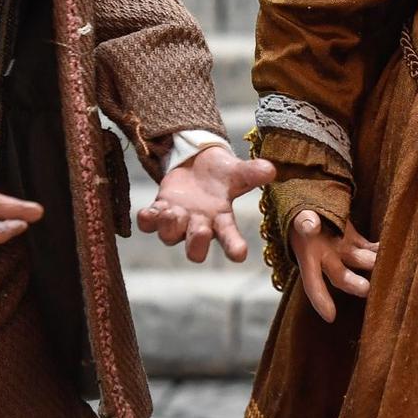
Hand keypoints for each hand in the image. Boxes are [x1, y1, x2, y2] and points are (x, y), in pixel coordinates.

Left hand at [136, 143, 275, 263]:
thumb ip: (252, 173)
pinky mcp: (159, 211)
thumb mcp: (236, 171)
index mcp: (221, 219)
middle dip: (197, 243)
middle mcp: (199, 226)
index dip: (234, 247)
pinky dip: (147, 220)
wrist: (197, 163)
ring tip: (173, 212)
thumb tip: (271, 169)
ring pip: (170, 237)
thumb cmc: (221, 173)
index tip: (240, 254)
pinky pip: (148, 224)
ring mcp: (178, 221)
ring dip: (170, 227)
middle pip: (196, 248)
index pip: (230, 238)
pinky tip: (147, 212)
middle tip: (202, 230)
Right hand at [290, 209, 376, 321]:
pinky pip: (368, 248)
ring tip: (385, 263)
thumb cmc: (300, 212)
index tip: (330, 317)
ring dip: (371, 263)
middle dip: (353, 284)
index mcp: (308, 256)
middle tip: (366, 289)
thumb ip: (304, 221)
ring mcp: (341, 249)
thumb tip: (309, 225)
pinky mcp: (353, 240)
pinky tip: (393, 249)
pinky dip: (379, 249)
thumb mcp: (298, 216)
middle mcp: (326, 258)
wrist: (308, 202)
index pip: (312, 283)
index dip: (320, 300)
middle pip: (341, 276)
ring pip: (358, 261)